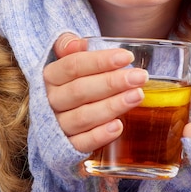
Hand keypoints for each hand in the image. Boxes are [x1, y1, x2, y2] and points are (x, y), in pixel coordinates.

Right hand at [43, 33, 147, 152]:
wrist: (56, 114)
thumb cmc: (71, 80)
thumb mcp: (65, 58)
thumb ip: (68, 45)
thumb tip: (77, 43)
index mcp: (50, 76)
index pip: (73, 66)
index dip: (101, 61)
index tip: (127, 57)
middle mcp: (50, 101)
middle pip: (80, 91)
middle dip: (113, 82)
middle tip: (140, 77)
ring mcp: (57, 125)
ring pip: (83, 116)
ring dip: (112, 106)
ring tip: (137, 96)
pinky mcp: (65, 147)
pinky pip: (81, 144)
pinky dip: (100, 136)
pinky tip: (119, 126)